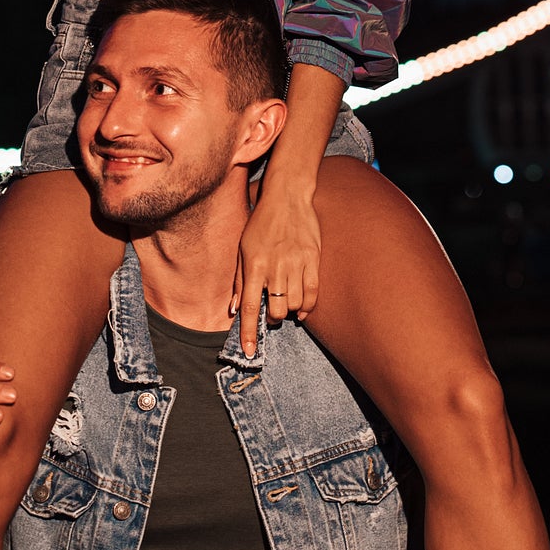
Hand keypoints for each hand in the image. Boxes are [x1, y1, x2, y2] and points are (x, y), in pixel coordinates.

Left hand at [230, 184, 320, 355]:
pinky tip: (302, 307)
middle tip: (273, 311)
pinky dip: (308, 306)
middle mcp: (276, 267)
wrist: (288, 197)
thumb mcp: (243, 248)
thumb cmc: (261, 223)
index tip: (249, 351)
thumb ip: (240, 280)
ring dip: (290, 310)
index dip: (249, 332)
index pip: (251, 306)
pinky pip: (313, 293)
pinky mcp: (314, 259)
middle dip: (274, 318)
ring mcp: (297, 263)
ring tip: (286, 302)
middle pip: (277, 310)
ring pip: (296, 305)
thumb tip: (235, 309)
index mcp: (255, 264)